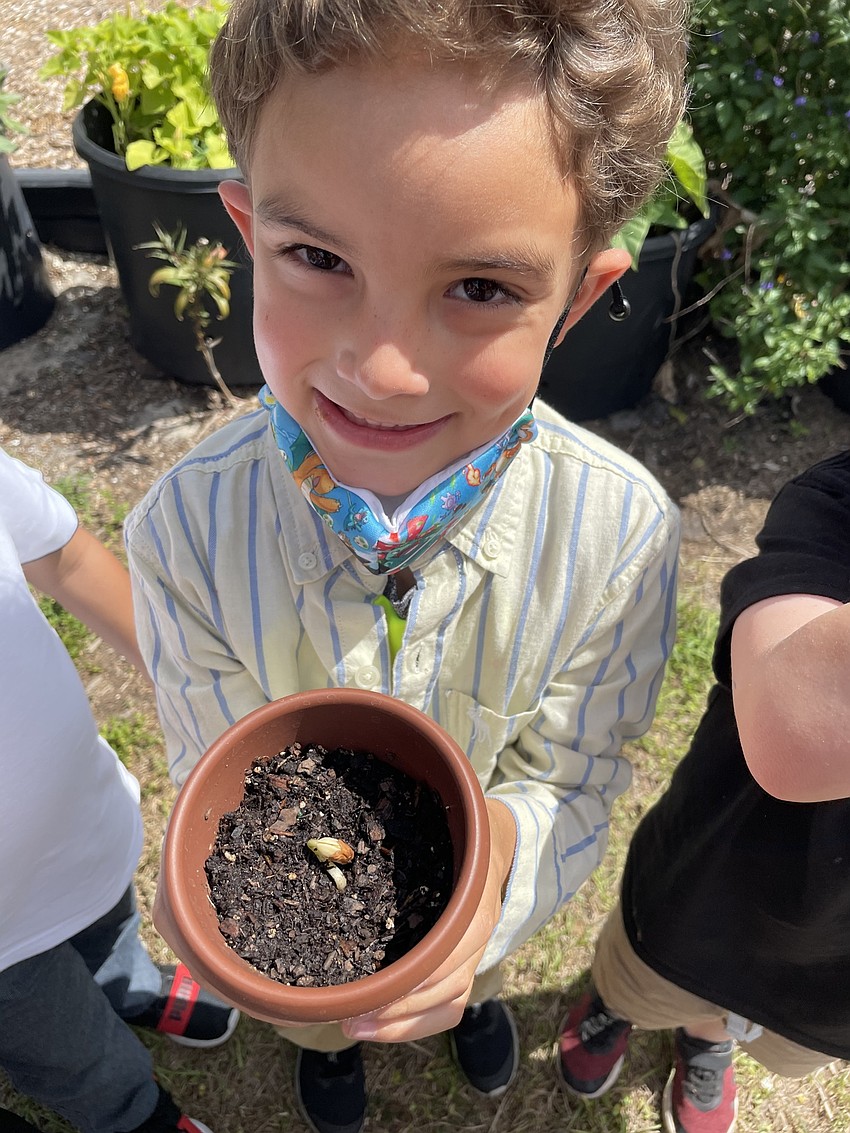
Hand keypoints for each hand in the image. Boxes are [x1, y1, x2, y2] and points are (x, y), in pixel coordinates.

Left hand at [341, 798, 515, 1043]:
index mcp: (472, 905)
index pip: (444, 957)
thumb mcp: (432, 833)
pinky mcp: (468, 965)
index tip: (366, 992)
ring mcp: (476, 953)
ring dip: (404, 1024)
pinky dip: (417, 1023)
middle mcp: (478, 935)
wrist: (496, 842)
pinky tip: (380, 1025)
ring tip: (358, 1027)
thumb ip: (400, 844)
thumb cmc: (453, 838)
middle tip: (350, 1018)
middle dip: (399, 1011)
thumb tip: (341, 850)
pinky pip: (450, 1006)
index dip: (407, 981)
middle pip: (444, 989)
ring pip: (449, 1004)